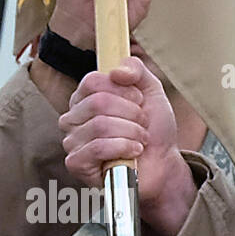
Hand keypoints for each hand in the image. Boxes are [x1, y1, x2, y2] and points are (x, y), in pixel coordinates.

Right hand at [59, 57, 196, 235]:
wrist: (162, 165)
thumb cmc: (153, 130)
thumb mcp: (151, 91)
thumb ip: (136, 70)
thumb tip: (116, 70)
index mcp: (85, 98)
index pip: (93, 81)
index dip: (123, 90)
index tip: (139, 101)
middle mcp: (73, 118)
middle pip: (98, 102)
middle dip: (131, 113)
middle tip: (143, 124)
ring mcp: (72, 141)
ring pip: (101, 125)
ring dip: (131, 132)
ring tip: (140, 140)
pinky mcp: (76, 164)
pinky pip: (98, 147)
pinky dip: (124, 148)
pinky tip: (134, 152)